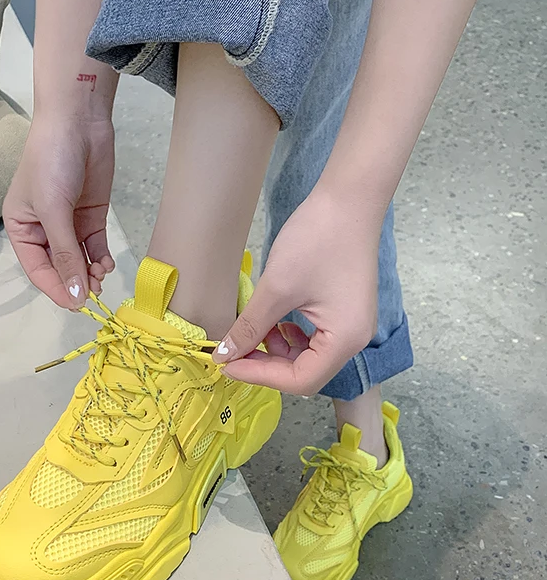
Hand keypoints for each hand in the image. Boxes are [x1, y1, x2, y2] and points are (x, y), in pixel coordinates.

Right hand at [3, 115, 115, 308]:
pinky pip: (95, 245)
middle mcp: (43, 229)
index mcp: (21, 227)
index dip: (55, 288)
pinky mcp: (91, 214)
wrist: (78, 122)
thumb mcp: (53, 210)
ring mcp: (69, 222)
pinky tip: (106, 263)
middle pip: (60, 266)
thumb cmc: (52, 161)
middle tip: (94, 293)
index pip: (37, 269)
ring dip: (90, 272)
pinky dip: (101, 257)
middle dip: (75, 281)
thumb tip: (74, 294)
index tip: (75, 304)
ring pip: (80, 259)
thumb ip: (65, 254)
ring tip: (102, 277)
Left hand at [212, 187, 381, 394]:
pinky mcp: (345, 309)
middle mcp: (355, 339)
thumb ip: (250, 326)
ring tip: (254, 327)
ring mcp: (352, 324)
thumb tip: (223, 355)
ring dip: (277, 349)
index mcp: (345, 340)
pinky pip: (315, 336)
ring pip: (308, 355)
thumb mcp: (276, 287)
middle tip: (234, 349)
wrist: (348, 198)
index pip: (300, 380)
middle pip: (306, 372)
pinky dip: (289, 334)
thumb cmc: (317, 239)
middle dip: (267, 364)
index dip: (259, 376)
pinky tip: (273, 318)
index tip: (227, 364)